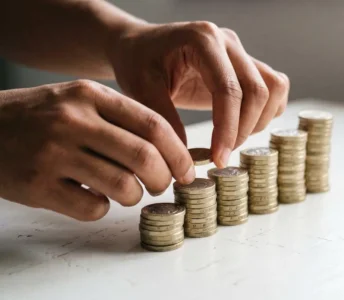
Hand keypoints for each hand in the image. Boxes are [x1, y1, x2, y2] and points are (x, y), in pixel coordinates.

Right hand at [0, 80, 194, 220]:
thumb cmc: (40, 116)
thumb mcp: (78, 100)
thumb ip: (121, 118)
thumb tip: (171, 150)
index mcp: (90, 95)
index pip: (153, 125)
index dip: (179, 153)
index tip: (187, 170)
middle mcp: (73, 120)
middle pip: (144, 157)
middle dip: (164, 178)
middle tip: (162, 185)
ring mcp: (52, 153)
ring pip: (123, 186)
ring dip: (134, 196)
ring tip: (127, 192)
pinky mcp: (36, 186)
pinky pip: (92, 208)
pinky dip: (102, 209)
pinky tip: (92, 198)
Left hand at [108, 22, 289, 166]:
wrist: (140, 46)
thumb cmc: (137, 62)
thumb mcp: (141, 90)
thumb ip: (165, 122)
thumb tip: (187, 160)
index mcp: (202, 40)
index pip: (229, 90)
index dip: (228, 129)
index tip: (218, 158)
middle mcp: (228, 42)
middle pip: (257, 91)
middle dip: (243, 129)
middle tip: (221, 155)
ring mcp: (240, 52)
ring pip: (273, 88)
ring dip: (258, 120)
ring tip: (231, 140)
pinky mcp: (246, 64)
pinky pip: (273, 86)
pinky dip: (265, 110)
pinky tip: (241, 126)